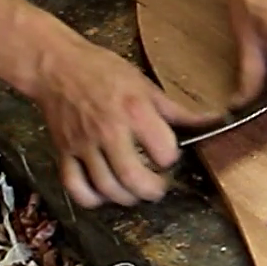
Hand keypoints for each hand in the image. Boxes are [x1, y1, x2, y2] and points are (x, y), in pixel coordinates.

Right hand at [30, 39, 216, 207]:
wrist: (55, 66)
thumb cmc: (101, 71)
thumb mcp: (144, 85)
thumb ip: (176, 110)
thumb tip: (211, 121)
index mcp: (134, 112)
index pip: (163, 152)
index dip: (170, 158)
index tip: (168, 155)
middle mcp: (109, 131)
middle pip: (133, 178)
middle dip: (152, 191)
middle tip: (157, 187)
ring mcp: (84, 145)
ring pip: (106, 188)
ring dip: (126, 198)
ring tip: (135, 191)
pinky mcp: (63, 152)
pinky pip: (75, 187)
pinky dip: (90, 199)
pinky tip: (103, 193)